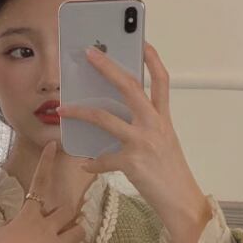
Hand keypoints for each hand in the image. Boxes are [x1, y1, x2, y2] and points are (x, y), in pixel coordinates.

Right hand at [0, 141, 86, 242]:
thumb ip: (9, 226)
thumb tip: (14, 226)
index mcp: (28, 216)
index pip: (38, 183)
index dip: (46, 163)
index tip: (53, 146)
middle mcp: (46, 226)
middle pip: (68, 210)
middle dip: (67, 214)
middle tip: (61, 221)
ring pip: (79, 230)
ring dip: (75, 232)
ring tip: (69, 238)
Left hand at [56, 42, 211, 242]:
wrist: (181, 201)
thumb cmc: (170, 173)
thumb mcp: (163, 144)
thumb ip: (144, 128)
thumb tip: (114, 119)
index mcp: (163, 119)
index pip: (161, 81)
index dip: (152, 59)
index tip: (141, 41)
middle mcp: (154, 125)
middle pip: (130, 87)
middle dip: (108, 67)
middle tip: (89, 53)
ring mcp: (143, 142)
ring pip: (105, 118)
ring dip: (80, 112)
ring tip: (62, 110)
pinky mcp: (131, 162)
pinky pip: (102, 159)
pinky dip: (92, 163)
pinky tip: (86, 166)